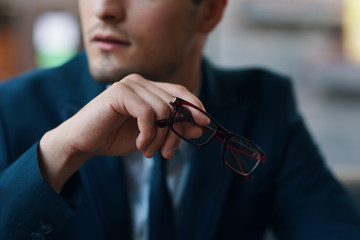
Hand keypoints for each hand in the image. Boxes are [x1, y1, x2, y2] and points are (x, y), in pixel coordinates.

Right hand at [38, 74, 203, 190]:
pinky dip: (148, 134)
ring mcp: (130, 84)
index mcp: (149, 88)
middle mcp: (141, 82)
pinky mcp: (120, 92)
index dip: (195, 107)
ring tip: (149, 152)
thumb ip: (174, 128)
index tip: (204, 125)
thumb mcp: (152, 135)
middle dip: (176, 133)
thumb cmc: (115, 137)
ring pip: (163, 110)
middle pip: (175, 104)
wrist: (83, 142)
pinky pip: (148, 114)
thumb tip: (201, 127)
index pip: (181, 92)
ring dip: (160, 138)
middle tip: (167, 153)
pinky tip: (139, 145)